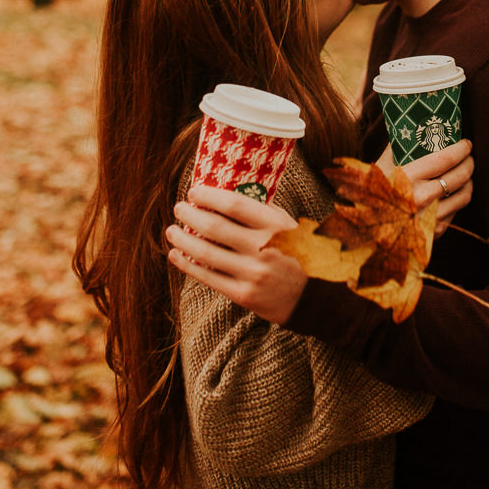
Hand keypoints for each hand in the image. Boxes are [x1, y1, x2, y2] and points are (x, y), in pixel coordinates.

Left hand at [166, 184, 307, 323]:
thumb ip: (261, 212)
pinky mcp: (244, 295)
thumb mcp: (288, 226)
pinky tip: (176, 255)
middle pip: (215, 227)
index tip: (193, 192)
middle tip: (179, 208)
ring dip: (183, 239)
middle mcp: (263, 248)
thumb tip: (224, 196)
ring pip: (206, 253)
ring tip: (172, 230)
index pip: (235, 205)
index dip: (209, 196)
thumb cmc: (299, 252)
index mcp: (276, 226)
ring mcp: (253, 273)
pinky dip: (188, 265)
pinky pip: (208, 278)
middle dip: (190, 215)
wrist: (317, 297)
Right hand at [376, 139, 473, 236]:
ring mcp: (430, 218)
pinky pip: (455, 212)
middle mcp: (422, 199)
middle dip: (468, 163)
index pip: (445, 159)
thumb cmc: (370, 198)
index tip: (466, 143)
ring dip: (468, 182)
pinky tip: (451, 194)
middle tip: (468, 156)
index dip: (461, 149)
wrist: (365, 235)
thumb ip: (394, 150)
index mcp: (407, 178)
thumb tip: (407, 131)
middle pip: (460, 176)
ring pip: (463, 196)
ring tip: (464, 175)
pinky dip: (457, 200)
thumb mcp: (378, 171)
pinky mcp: (435, 233)